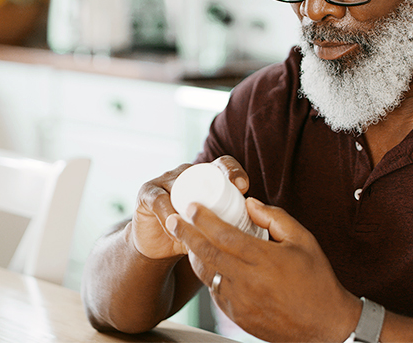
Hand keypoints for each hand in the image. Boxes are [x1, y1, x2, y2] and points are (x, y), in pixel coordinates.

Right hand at [132, 156, 250, 260]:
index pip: (223, 165)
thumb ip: (234, 223)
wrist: (159, 247)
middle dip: (216, 182)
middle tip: (229, 200)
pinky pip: (159, 200)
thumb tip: (264, 231)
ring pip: (182, 186)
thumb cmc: (193, 235)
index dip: (234, 171)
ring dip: (191, 205)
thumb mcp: (216, 228)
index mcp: (207, 177)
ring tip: (201, 224)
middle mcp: (187, 173)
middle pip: (203, 171)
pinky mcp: (147, 193)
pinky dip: (169, 215)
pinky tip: (176, 228)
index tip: (244, 188)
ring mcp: (166, 180)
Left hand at [166, 197, 360, 341]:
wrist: (325, 325)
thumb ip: (275, 218)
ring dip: (194, 256)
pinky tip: (208, 264)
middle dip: (186, 234)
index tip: (192, 207)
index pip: (225, 235)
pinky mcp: (238, 316)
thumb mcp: (303, 240)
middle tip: (172, 220)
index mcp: (265, 260)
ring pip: (207, 275)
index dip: (204, 220)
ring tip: (185, 240)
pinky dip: (208, 275)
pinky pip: (215, 292)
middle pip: (207, 254)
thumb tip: (249, 204)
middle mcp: (248, 281)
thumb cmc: (317, 279)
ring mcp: (241, 302)